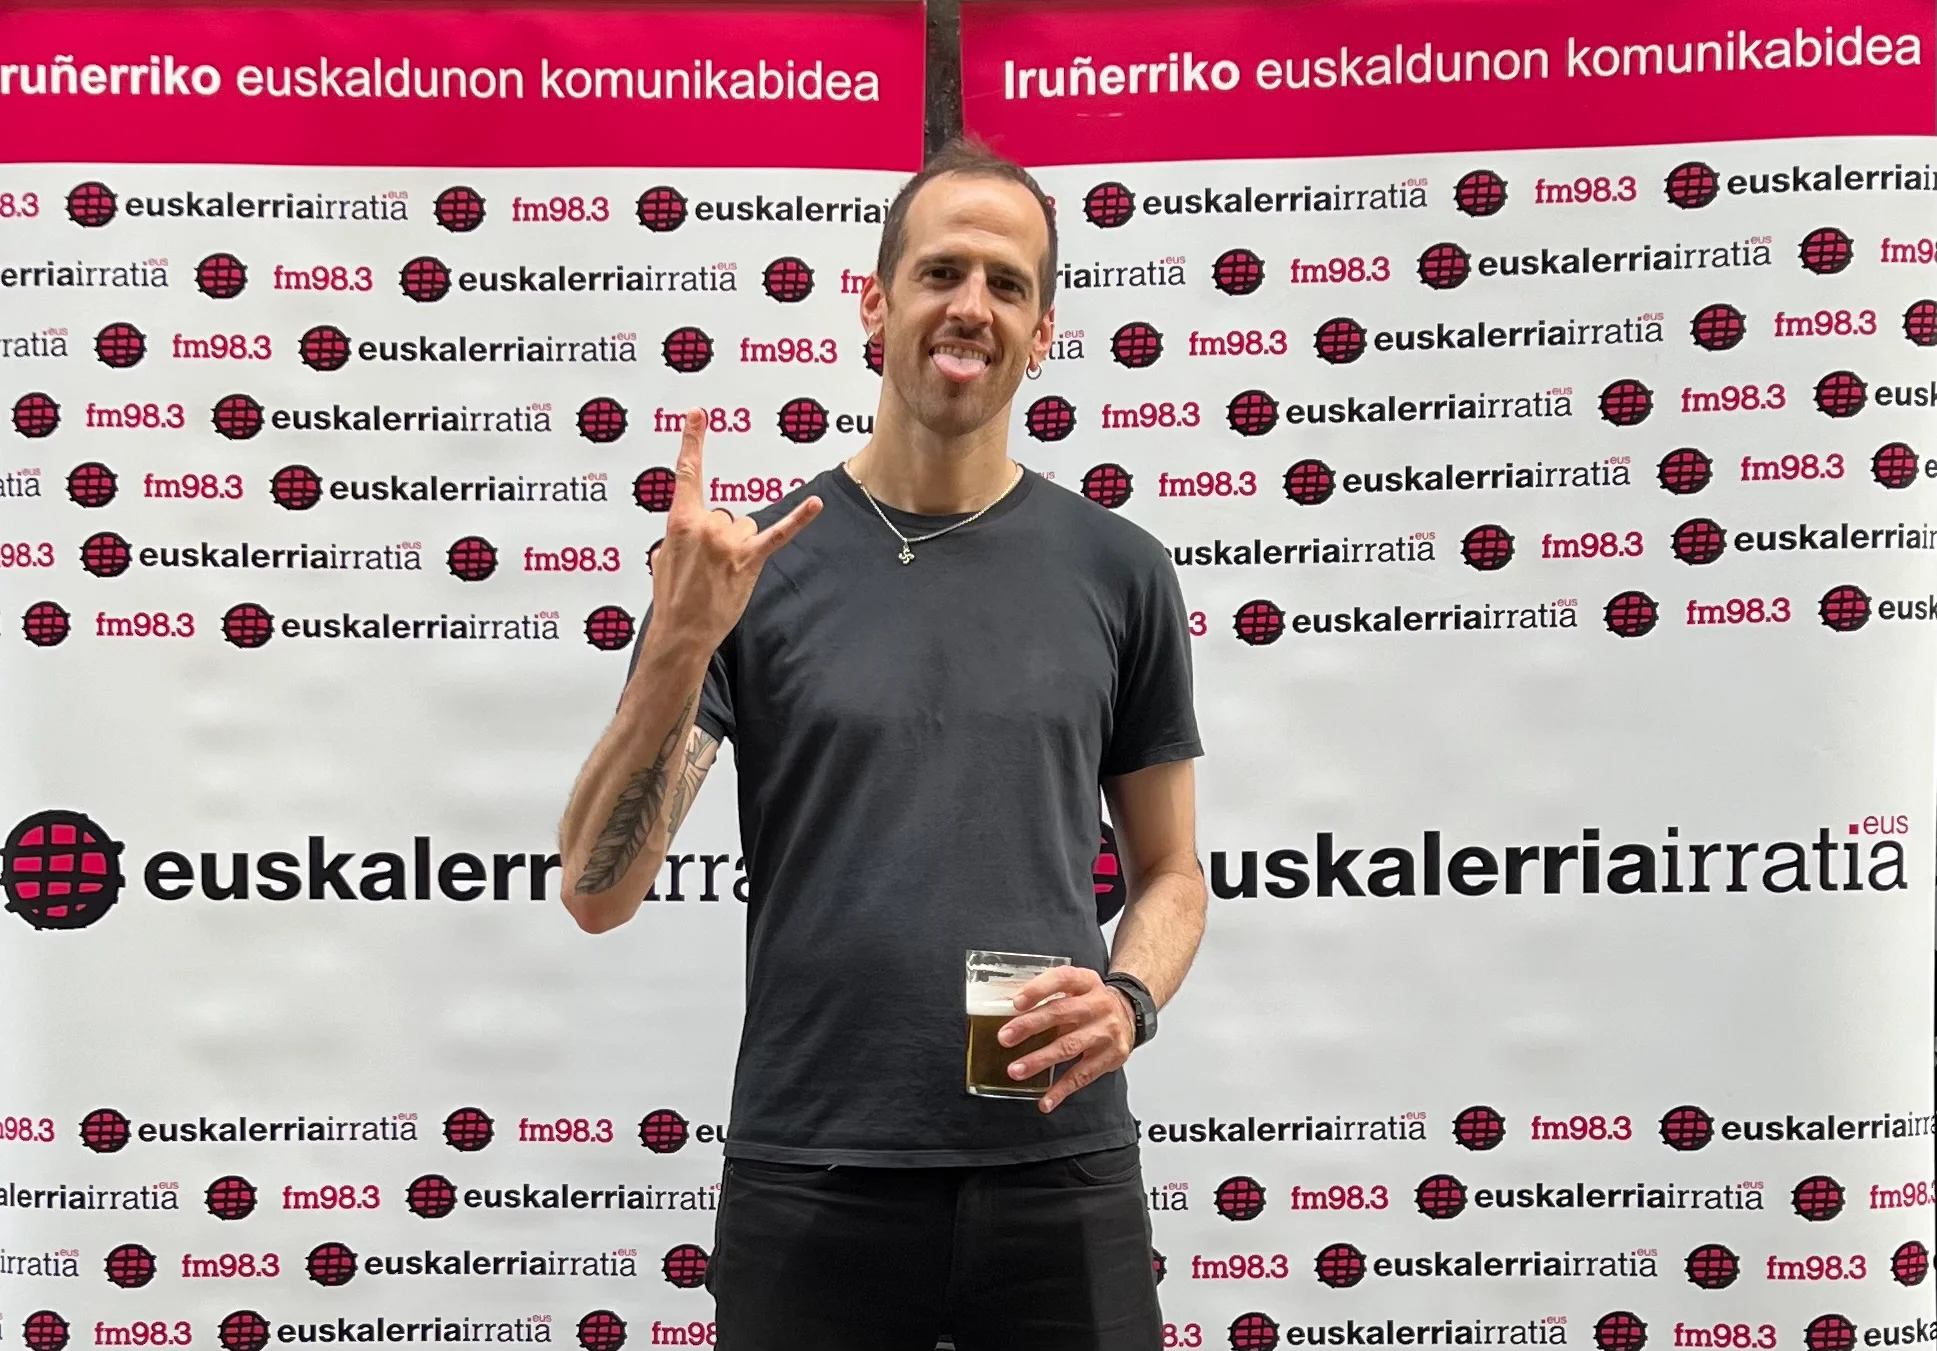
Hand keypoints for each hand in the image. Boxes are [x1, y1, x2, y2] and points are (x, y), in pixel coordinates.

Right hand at [651, 408, 820, 651]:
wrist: (681, 631)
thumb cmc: (671, 598)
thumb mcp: (662, 558)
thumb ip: (679, 535)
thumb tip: (692, 535)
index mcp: (680, 522)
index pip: (688, 474)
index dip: (693, 441)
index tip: (699, 415)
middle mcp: (706, 526)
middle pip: (725, 514)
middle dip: (719, 537)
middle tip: (707, 566)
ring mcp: (730, 543)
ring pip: (744, 528)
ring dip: (738, 547)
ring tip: (723, 573)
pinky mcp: (750, 560)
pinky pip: (778, 535)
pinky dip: (799, 520)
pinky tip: (816, 504)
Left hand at [998, 965, 1136, 1112]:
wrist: (1129, 1014)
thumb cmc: (1091, 1001)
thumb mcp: (1076, 987)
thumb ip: (1049, 994)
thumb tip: (1006, 1010)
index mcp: (1087, 982)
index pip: (1062, 979)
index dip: (1038, 989)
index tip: (1016, 1002)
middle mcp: (1098, 1004)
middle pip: (1061, 1012)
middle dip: (1029, 1026)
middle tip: (1005, 1037)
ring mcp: (1106, 1032)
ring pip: (1068, 1046)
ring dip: (1039, 1060)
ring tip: (1016, 1070)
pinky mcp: (1110, 1057)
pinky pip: (1082, 1076)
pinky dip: (1061, 1090)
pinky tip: (1045, 1100)